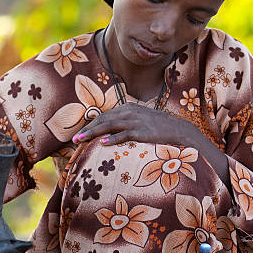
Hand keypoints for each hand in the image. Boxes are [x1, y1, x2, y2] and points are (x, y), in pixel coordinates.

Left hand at [72, 103, 197, 146]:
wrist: (178, 130)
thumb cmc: (158, 128)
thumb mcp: (139, 121)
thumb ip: (125, 123)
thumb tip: (109, 133)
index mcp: (127, 108)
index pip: (104, 116)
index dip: (90, 125)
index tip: (79, 134)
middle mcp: (129, 112)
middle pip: (103, 120)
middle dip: (87, 130)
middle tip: (74, 140)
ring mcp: (135, 121)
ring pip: (109, 126)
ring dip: (93, 133)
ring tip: (81, 141)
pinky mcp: (141, 131)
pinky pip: (123, 135)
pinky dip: (112, 139)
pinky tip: (102, 144)